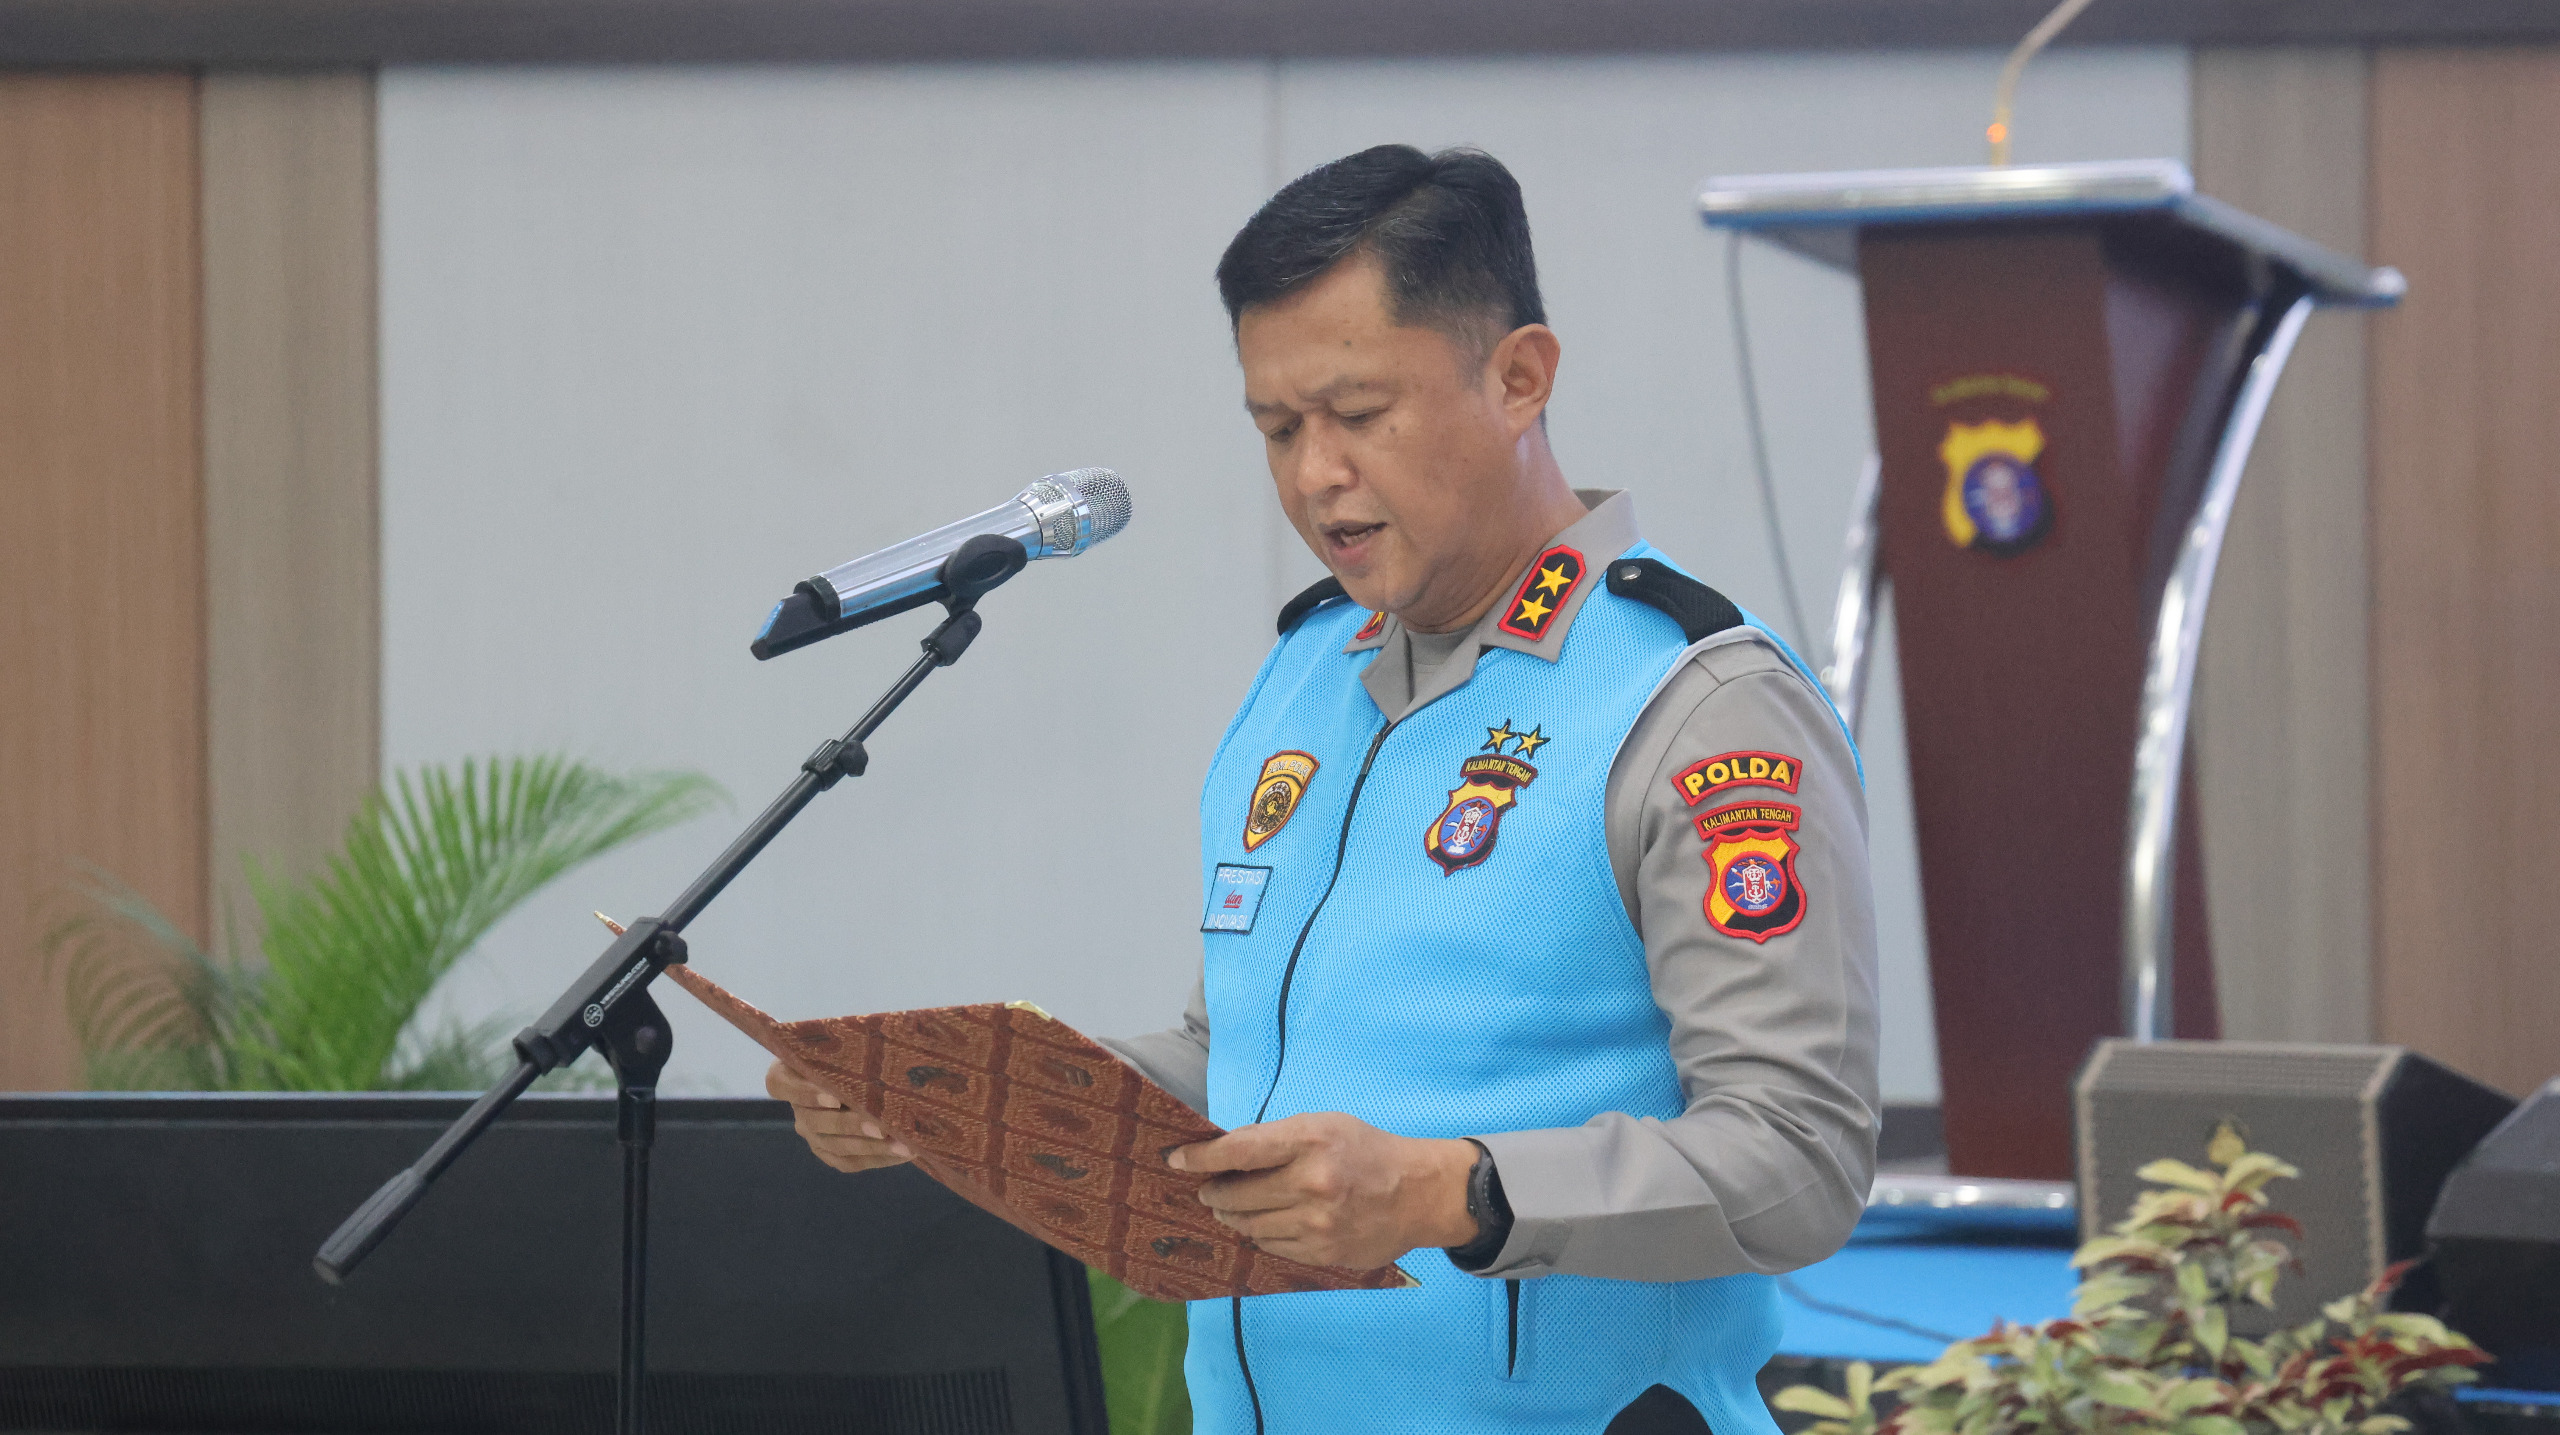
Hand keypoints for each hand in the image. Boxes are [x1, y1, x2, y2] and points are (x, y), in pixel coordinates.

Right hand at [765, 1060, 911, 1173]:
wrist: (865, 1073)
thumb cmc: (853, 1049)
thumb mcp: (848, 1042)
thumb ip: (854, 1047)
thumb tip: (887, 1046)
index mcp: (788, 1074)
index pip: (780, 1084)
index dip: (805, 1093)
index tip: (833, 1097)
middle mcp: (797, 1107)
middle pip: (815, 1121)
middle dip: (850, 1126)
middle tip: (879, 1127)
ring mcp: (811, 1132)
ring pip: (835, 1146)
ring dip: (870, 1147)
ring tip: (902, 1145)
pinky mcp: (828, 1152)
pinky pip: (850, 1161)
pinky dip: (878, 1158)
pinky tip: (904, 1153)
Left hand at [1170, 1112, 1478, 1269]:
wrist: (1418, 1193)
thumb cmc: (1365, 1150)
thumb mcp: (1323, 1124)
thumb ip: (1276, 1138)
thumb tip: (1223, 1153)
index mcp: (1309, 1141)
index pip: (1238, 1151)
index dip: (1200, 1157)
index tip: (1176, 1159)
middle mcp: (1311, 1184)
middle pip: (1236, 1194)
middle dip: (1214, 1192)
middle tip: (1207, 1188)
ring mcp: (1317, 1224)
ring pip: (1248, 1224)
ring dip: (1232, 1215)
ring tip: (1230, 1207)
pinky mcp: (1322, 1253)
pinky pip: (1270, 1246)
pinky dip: (1260, 1234)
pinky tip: (1265, 1223)